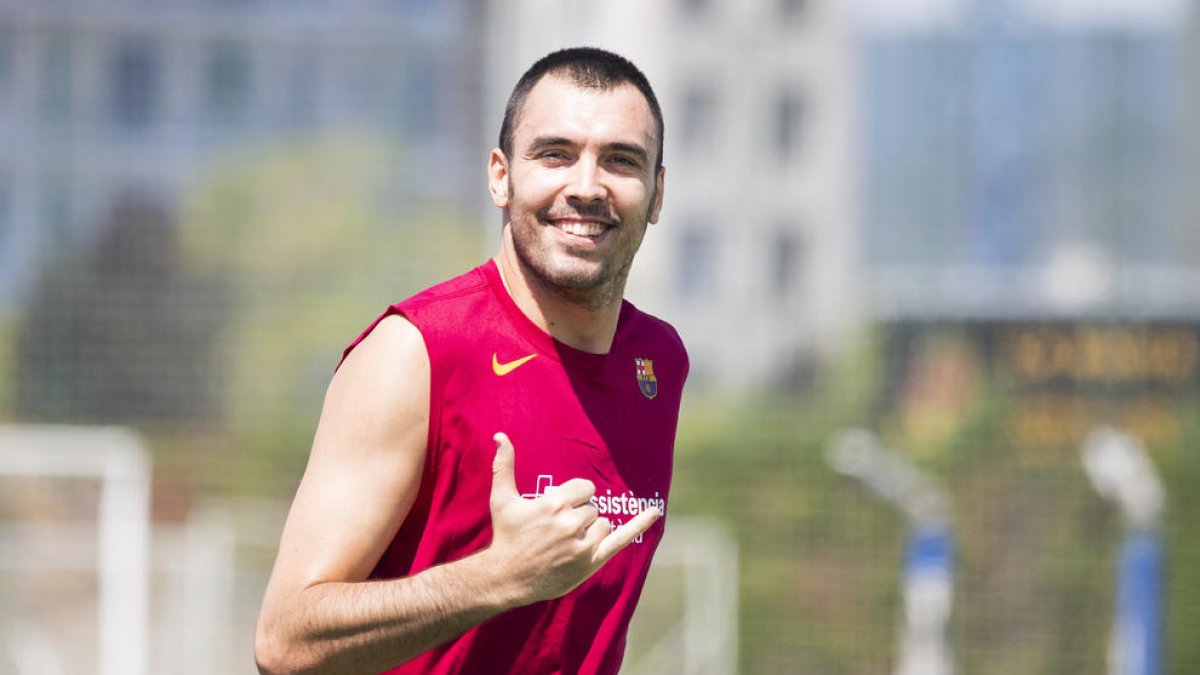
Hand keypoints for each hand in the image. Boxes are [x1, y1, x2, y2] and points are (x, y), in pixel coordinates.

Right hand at [485, 432, 659, 604]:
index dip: (573, 497)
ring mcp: (583, 544)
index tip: (558, 508)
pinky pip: (621, 538)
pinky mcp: (591, 561)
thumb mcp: (502, 499)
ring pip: (603, 524)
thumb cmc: (506, 535)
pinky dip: (639, 524)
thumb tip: (500, 435)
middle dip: (578, 515)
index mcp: (554, 503)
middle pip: (592, 508)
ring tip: (566, 541)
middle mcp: (571, 522)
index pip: (584, 488)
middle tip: (556, 530)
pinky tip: (655, 512)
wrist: (507, 577)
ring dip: (590, 529)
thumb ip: (504, 466)